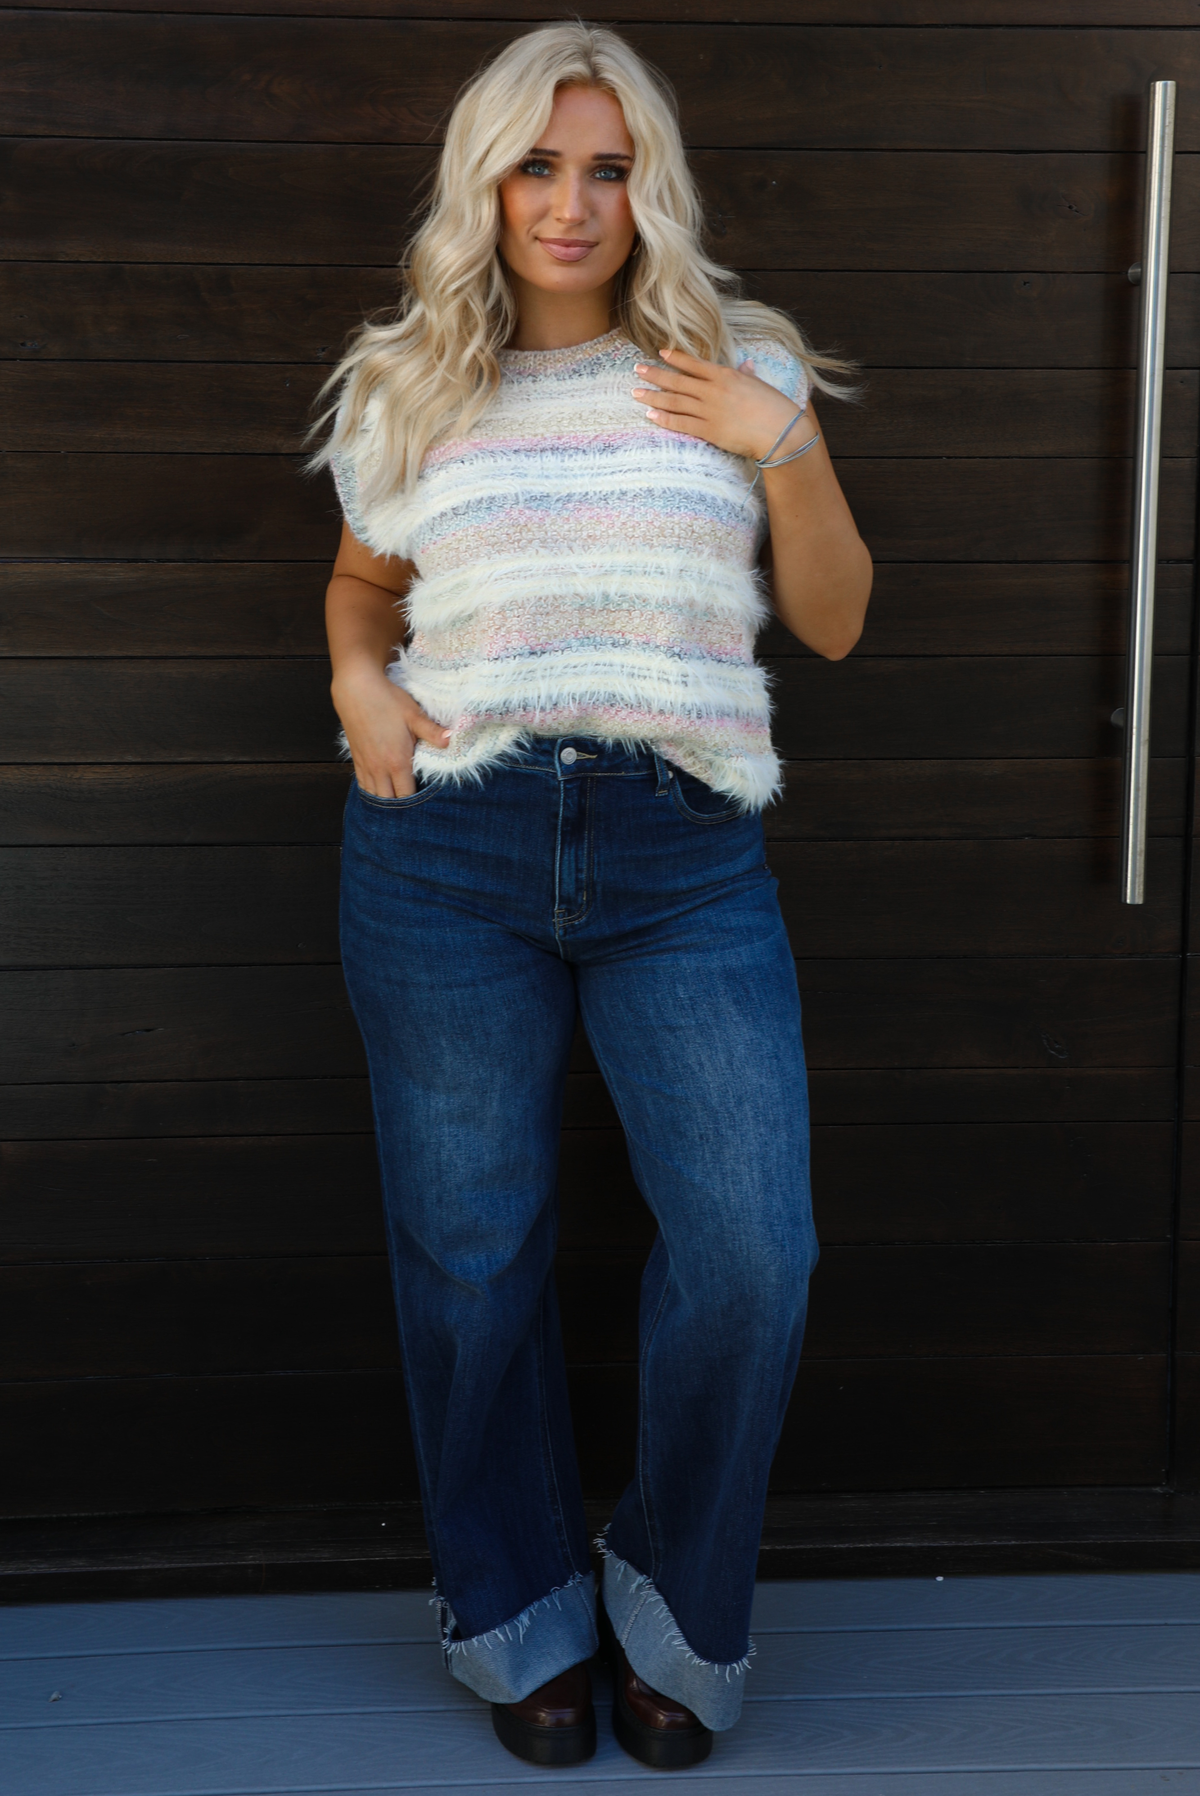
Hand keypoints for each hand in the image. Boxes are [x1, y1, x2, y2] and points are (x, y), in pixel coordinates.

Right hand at [331, 664, 449, 797]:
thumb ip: (432, 732)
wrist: (356, 688)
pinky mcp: (357, 759)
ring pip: (374, 796)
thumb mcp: (413, 714)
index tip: (426, 805)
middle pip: (390, 801)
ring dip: (386, 802)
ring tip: (398, 806)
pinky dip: (372, 792)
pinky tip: (381, 793)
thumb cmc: (387, 700)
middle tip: (414, 810)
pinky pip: (363, 785)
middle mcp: (379, 768)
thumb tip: (451, 740)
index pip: (407, 796)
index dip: (416, 804)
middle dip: (401, 809)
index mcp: (397, 761)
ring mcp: (366, 764)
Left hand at [631, 347, 814, 463]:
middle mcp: (713, 390)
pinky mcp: (709, 431)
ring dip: (653, 396)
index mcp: (726, 375)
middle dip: (655, 375)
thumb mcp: (759, 385)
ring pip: (675, 401)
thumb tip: (745, 365)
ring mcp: (709, 411)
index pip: (695, 364)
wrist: (780, 431)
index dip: (676, 358)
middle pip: (678, 381)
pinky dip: (664, 418)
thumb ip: (747, 375)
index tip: (660, 353)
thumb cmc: (774, 407)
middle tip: (637, 370)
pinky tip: (650, 414)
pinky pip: (681, 423)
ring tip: (636, 392)